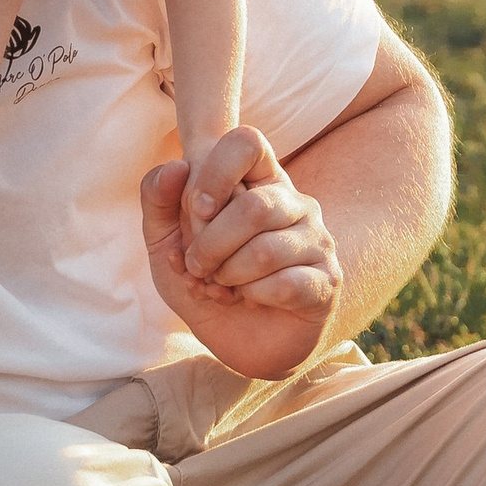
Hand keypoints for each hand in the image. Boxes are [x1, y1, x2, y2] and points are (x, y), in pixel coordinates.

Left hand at [140, 129, 341, 380]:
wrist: (241, 343)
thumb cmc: (209, 283)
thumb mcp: (167, 245)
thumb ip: (159, 202)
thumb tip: (176, 166)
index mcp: (259, 180)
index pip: (246, 142)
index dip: (215, 172)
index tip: (196, 210)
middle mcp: (295, 202)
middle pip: (252, 206)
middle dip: (210, 246)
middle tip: (200, 268)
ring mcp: (316, 239)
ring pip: (264, 250)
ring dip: (229, 276)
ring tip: (225, 287)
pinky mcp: (327, 279)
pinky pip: (284, 284)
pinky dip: (254, 297)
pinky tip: (253, 300)